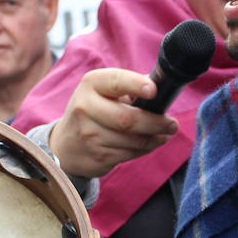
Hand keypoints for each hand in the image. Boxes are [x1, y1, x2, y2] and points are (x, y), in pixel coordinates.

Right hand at [47, 68, 178, 177]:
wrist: (65, 144)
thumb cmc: (94, 110)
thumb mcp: (104, 91)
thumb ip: (130, 86)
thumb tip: (164, 85)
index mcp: (91, 84)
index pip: (117, 81)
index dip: (136, 85)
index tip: (154, 90)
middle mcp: (86, 107)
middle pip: (128, 119)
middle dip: (156, 123)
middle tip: (172, 124)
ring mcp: (89, 134)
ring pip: (132, 140)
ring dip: (155, 138)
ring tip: (166, 134)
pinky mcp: (97, 155)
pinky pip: (130, 153)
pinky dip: (145, 149)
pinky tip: (152, 143)